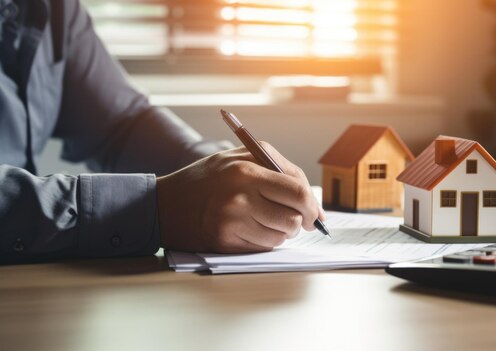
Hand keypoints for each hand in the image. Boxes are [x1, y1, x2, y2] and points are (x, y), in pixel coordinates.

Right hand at [156, 143, 324, 252]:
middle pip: (293, 218)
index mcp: (247, 171)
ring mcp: (232, 222)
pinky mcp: (225, 241)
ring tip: (266, 220)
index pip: (297, 191)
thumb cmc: (206, 178)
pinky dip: (264, 241)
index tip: (315, 213)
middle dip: (302, 221)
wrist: (164, 204)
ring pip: (280, 236)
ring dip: (281, 232)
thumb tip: (311, 199)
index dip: (313, 205)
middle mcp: (241, 197)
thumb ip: (276, 168)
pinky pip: (263, 247)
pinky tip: (250, 229)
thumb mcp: (237, 158)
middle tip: (299, 220)